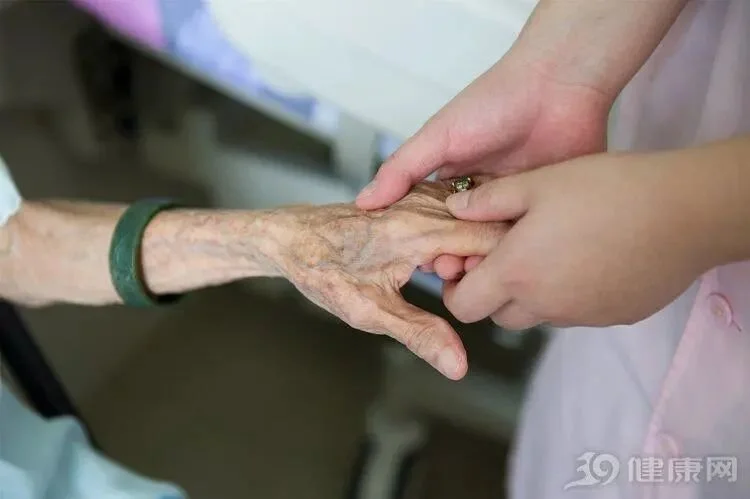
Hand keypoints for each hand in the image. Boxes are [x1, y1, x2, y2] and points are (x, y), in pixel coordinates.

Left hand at [267, 180, 507, 379]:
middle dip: (487, 258)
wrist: (289, 238)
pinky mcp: (414, 196)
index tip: (480, 289)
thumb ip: (420, 334)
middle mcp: (423, 203)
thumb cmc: (322, 270)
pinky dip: (461, 232)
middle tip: (452, 284)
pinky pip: (457, 209)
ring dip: (473, 245)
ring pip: (476, 212)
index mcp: (418, 229)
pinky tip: (437, 259)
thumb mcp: (368, 311)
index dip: (498, 267)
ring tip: (440, 273)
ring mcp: (419, 195)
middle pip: (490, 220)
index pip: (492, 235)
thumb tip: (458, 365)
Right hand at [355, 56, 610, 277]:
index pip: (429, 223)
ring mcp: (514, 204)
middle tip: (446, 268)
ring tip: (472, 269)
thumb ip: (401, 170)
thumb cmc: (494, 103)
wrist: (557, 85)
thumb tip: (363, 203)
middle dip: (449, 257)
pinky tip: (505, 264)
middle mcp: (481, 197)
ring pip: (491, 245)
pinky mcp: (544, 209)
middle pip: (460, 241)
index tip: (415, 260)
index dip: (420, 243)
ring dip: (479, 260)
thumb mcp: (438, 136)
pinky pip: (526, 239)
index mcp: (453, 181)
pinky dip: (514, 254)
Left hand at [441, 152, 716, 329]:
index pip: (463, 307)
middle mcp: (544, 305)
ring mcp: (580, 317)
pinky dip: (570, 294)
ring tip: (553, 250)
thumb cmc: (605, 190)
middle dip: (493, 292)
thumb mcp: (539, 183)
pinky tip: (590, 258)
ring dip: (532, 293)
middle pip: (498, 316)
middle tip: (509, 254)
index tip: (467, 265)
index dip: (456, 290)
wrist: (683, 212)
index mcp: (516, 273)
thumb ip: (488, 200)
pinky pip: (576, 313)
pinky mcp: (612, 318)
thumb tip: (453, 208)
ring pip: (538, 315)